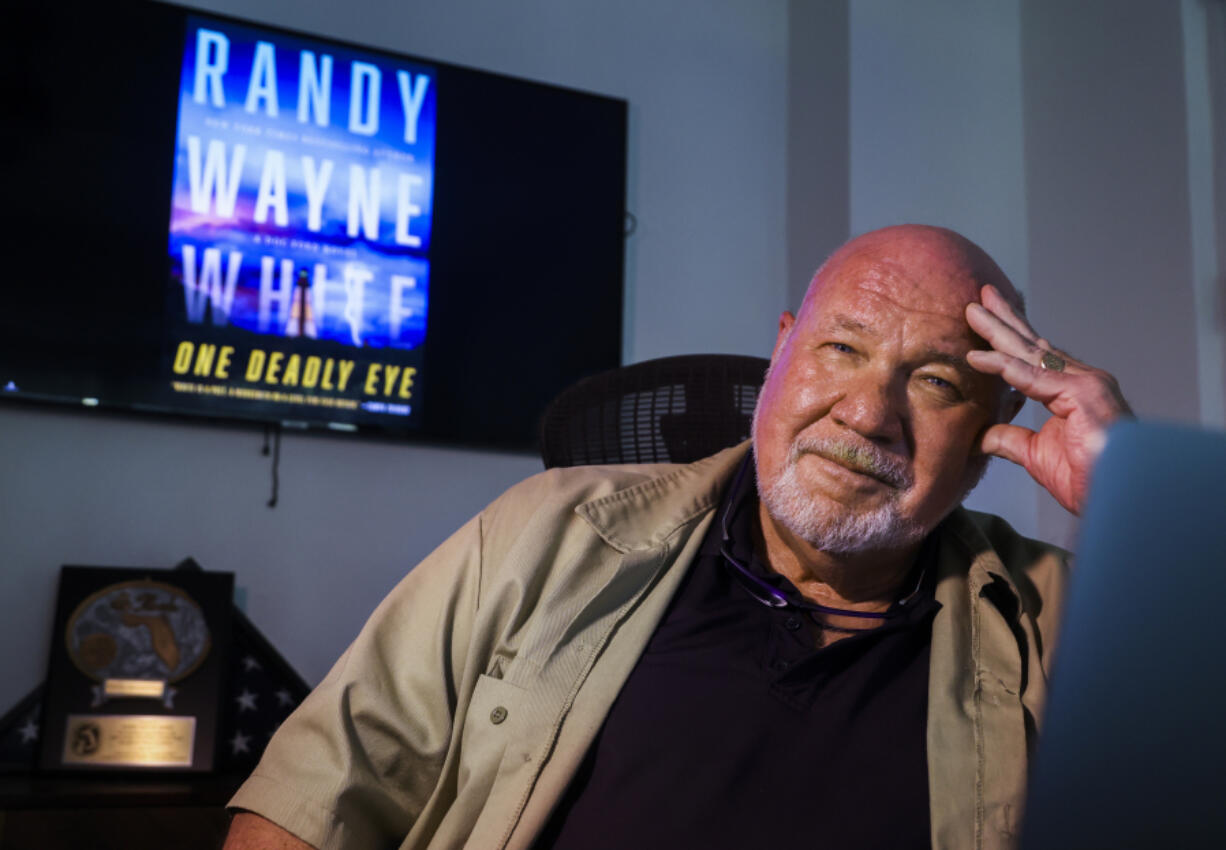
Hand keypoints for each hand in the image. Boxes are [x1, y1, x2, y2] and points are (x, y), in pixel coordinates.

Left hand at [964, 284, 1131, 514]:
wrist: (1117, 496)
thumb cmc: (1087, 478)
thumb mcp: (1036, 456)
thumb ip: (1011, 440)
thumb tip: (983, 436)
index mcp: (1072, 391)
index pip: (1034, 358)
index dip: (1009, 339)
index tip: (984, 321)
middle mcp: (1082, 379)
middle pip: (1033, 345)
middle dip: (1004, 320)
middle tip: (979, 297)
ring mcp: (1085, 383)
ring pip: (1031, 352)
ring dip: (999, 330)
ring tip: (973, 311)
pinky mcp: (1082, 393)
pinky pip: (1032, 376)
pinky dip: (1003, 366)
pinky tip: (978, 357)